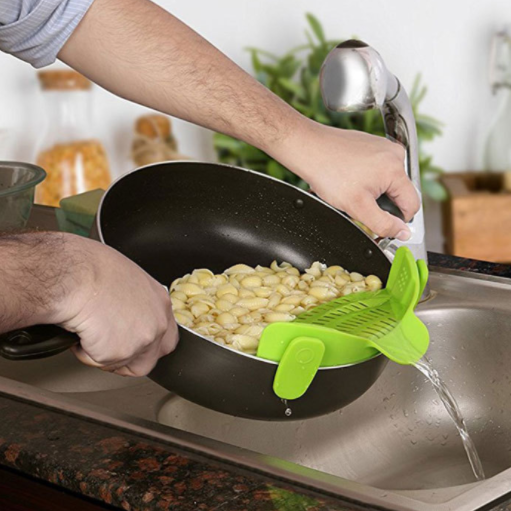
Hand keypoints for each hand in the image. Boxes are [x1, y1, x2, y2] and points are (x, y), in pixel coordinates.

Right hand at [52, 235, 177, 376]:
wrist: (75, 275)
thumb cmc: (90, 268)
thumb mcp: (125, 278)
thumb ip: (134, 301)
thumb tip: (122, 311)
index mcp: (159, 301)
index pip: (165, 333)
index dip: (147, 343)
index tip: (130, 341)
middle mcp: (157, 322)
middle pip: (151, 357)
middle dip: (129, 359)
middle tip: (107, 346)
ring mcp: (142, 340)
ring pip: (124, 364)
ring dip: (104, 355)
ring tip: (89, 332)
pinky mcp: (120, 353)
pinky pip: (100, 363)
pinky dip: (85, 353)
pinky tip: (81, 332)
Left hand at [274, 119, 419, 239]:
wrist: (308, 148)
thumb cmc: (328, 172)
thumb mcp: (357, 207)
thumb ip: (383, 223)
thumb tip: (403, 232)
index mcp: (396, 168)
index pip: (412, 204)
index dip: (398, 221)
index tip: (382, 227)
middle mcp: (393, 154)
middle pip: (398, 193)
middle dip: (380, 205)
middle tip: (357, 207)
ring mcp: (381, 147)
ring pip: (385, 183)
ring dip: (371, 193)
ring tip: (349, 192)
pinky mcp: (370, 145)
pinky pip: (375, 170)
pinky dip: (363, 180)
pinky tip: (347, 181)